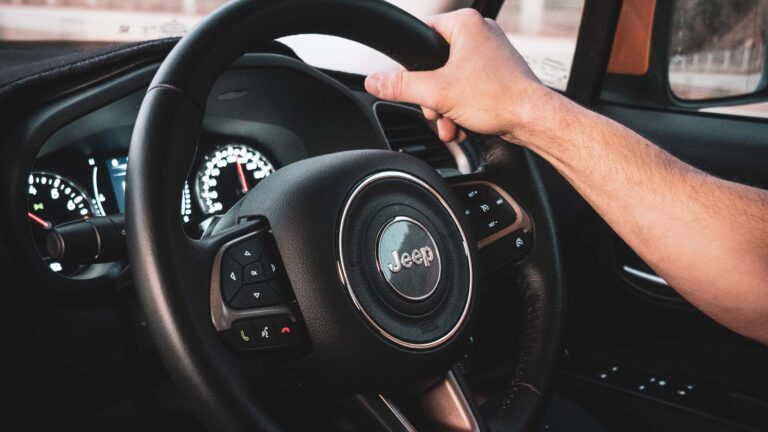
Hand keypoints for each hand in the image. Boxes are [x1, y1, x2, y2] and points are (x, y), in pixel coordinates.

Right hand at [365, 9, 555, 144]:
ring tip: (452, 123)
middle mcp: (479, 33)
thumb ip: (401, 86)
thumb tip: (374, 81)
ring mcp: (489, 54)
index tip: (413, 85)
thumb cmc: (498, 97)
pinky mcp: (496, 74)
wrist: (533, 119)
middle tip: (438, 110)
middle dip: (432, 97)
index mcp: (465, 24)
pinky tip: (463, 124)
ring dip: (445, 108)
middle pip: (434, 65)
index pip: (421, 36)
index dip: (412, 66)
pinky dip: (461, 108)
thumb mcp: (437, 93)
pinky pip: (467, 89)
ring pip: (450, 81)